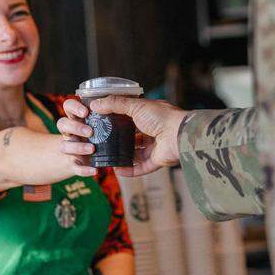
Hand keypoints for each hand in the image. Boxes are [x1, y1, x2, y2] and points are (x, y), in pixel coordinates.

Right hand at [58, 97, 186, 176]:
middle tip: (103, 143)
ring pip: (136, 154)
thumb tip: (95, 105)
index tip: (103, 124)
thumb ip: (115, 104)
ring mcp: (155, 147)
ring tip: (107, 158)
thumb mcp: (135, 106)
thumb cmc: (162, 117)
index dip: (118, 121)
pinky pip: (141, 168)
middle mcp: (153, 131)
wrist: (179, 134)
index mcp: (150, 116)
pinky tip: (117, 170)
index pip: (131, 118)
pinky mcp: (157, 160)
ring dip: (123, 157)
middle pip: (133, 138)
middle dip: (119, 141)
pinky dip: (130, 170)